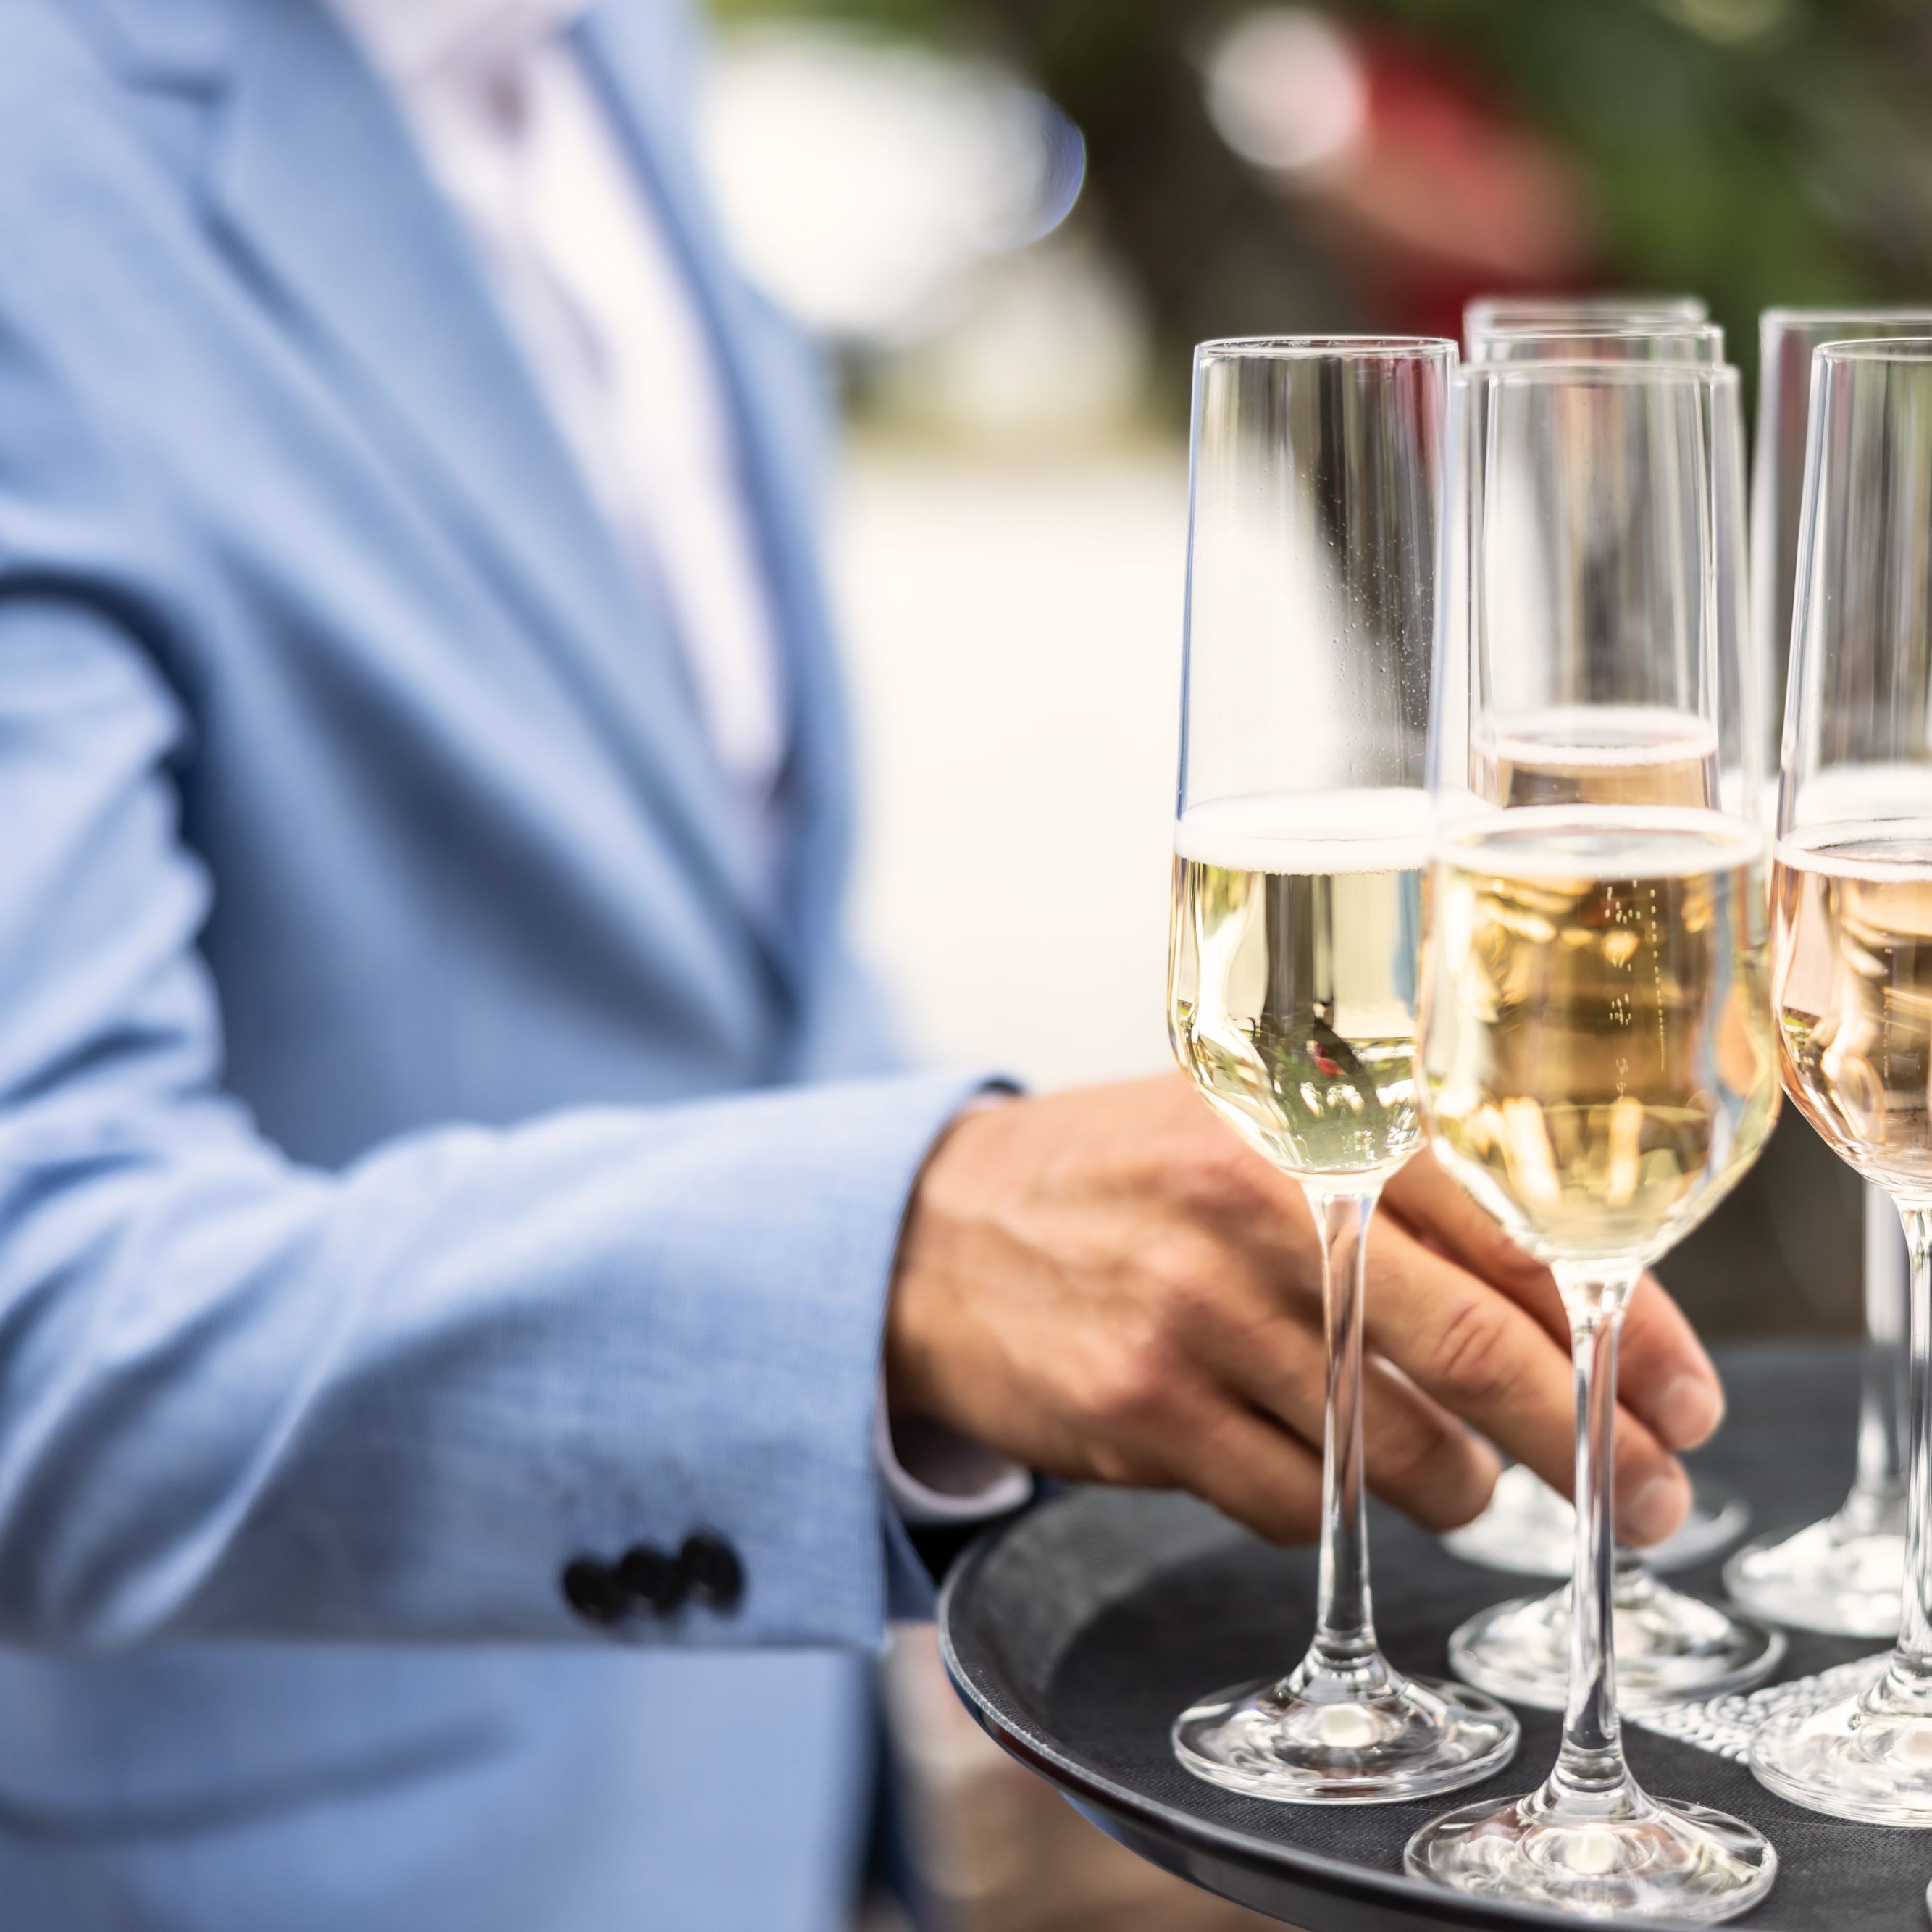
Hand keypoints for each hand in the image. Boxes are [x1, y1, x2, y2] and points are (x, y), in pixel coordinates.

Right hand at [884, 1075, 1722, 1546]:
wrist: (931, 1234)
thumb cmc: (1123, 1182)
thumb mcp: (1252, 1134)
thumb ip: (1390, 1192)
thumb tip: (1563, 1314)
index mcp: (1311, 1120)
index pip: (1512, 1230)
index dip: (1627, 1330)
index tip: (1688, 1404)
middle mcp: (1263, 1205)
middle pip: (1479, 1353)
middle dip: (1589, 1444)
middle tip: (1650, 1500)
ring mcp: (1196, 1311)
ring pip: (1399, 1451)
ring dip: (1459, 1486)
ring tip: (1459, 1480)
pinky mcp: (1141, 1410)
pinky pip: (1299, 1503)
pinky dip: (1332, 1505)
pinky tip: (1310, 1466)